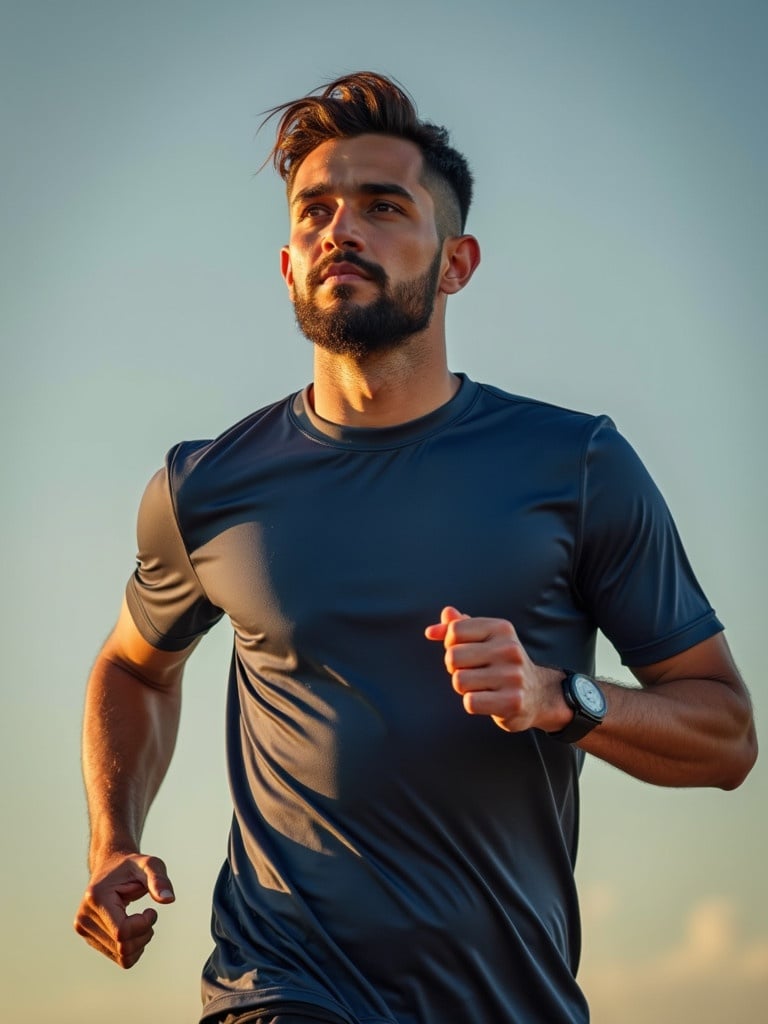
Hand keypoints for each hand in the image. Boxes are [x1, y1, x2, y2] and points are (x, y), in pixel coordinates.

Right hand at [74, 852, 174, 968]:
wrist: (109, 867)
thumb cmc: (131, 866)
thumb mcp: (149, 864)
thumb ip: (159, 880)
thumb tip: (169, 899)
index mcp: (96, 898)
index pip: (122, 932)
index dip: (144, 925)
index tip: (151, 910)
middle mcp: (84, 917)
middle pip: (123, 947)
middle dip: (144, 934)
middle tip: (149, 915)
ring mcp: (83, 929)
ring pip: (121, 957)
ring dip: (140, 942)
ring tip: (141, 921)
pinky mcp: (88, 937)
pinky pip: (117, 958)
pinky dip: (133, 948)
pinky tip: (133, 929)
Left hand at [425, 606, 568, 732]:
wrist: (539, 694)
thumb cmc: (502, 663)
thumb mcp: (485, 639)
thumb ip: (457, 629)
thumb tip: (430, 631)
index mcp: (501, 628)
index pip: (455, 630)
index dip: (450, 644)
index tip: (465, 652)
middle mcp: (509, 649)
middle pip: (452, 657)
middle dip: (456, 668)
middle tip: (474, 672)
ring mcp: (512, 676)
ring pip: (459, 681)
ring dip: (465, 688)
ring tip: (483, 686)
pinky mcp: (512, 701)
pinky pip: (470, 702)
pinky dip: (473, 703)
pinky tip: (489, 700)